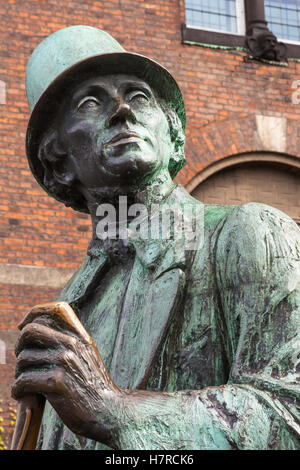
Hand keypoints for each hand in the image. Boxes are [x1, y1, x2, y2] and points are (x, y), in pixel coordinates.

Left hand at [12, 302, 120, 443]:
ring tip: (28, 384)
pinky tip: (24, 395)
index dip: (33, 314)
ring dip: (19, 374)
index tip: (23, 327)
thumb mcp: (86, 354)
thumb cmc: (91, 385)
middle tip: (24, 362)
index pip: (54, 310)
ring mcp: (65, 361)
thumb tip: (31, 330)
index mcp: (80, 335)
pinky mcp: (57, 382)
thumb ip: (67, 340)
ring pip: (23, 359)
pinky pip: (23, 380)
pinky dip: (18, 390)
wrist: (108, 411)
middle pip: (29, 331)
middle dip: (20, 346)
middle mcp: (73, 343)